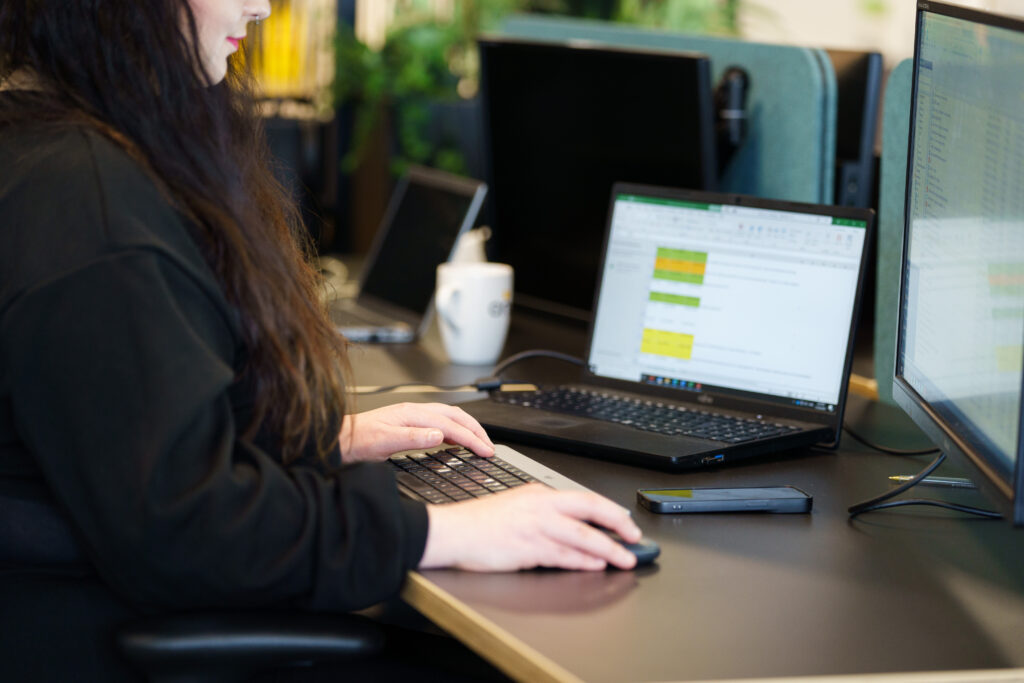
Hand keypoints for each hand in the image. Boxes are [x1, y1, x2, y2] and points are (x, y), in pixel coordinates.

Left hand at [340, 402, 494, 462]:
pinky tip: (457, 440)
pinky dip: (456, 430)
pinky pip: (441, 422)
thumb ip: (413, 438)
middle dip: (476, 430)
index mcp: (413, 414)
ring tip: (480, 441)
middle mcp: (415, 411)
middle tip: (489, 447)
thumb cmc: (358, 441)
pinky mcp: (411, 422)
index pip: (451, 426)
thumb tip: (440, 436)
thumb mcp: (385, 442)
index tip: (485, 450)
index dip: (471, 438)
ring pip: (450, 417)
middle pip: (456, 416)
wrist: (341, 439)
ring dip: (468, 428)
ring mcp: (414, 415)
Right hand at [420, 484, 641, 571]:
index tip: (625, 522)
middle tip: (635, 538)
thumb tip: (574, 527)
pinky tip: (595, 565)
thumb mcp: (517, 507)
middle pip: (590, 511)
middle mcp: (540, 506)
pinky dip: (582, 561)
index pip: (584, 498)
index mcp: (539, 494)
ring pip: (582, 536)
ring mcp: (534, 526)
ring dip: (608, 549)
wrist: (451, 532)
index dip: (610, 511)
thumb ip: (545, 514)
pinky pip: (562, 555)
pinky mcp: (527, 548)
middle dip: (618, 525)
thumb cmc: (480, 524)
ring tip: (624, 559)